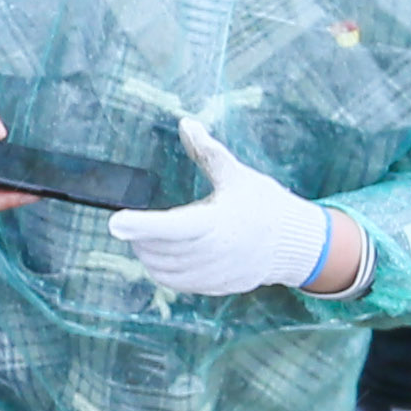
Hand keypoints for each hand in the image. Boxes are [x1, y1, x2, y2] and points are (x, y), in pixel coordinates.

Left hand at [107, 116, 338, 297]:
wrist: (295, 243)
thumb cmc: (265, 204)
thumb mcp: (238, 175)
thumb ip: (208, 151)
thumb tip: (186, 123)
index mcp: (217, 223)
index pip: (171, 227)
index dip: (140, 225)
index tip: (115, 221)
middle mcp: (212, 253)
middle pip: (157, 248)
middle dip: (139, 234)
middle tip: (134, 221)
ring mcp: (212, 274)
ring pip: (161, 268)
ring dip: (146, 251)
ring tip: (149, 235)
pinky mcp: (212, 286)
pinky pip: (174, 282)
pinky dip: (161, 268)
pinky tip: (165, 252)